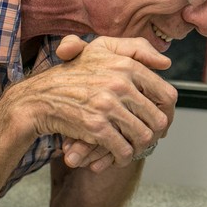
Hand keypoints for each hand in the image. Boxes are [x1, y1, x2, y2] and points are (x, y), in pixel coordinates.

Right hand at [23, 35, 176, 171]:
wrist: (38, 99)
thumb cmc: (72, 75)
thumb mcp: (101, 50)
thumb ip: (137, 49)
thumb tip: (166, 62)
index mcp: (126, 66)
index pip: (167, 94)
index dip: (167, 112)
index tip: (159, 120)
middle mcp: (120, 84)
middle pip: (158, 119)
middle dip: (154, 134)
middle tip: (146, 138)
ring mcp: (108, 106)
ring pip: (144, 136)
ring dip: (140, 148)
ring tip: (132, 148)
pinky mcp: (96, 127)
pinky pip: (123, 149)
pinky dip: (123, 157)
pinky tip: (118, 156)